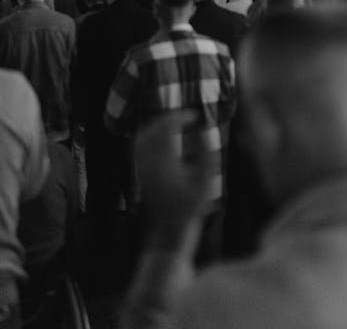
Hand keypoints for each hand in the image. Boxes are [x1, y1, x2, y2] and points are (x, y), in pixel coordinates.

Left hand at [136, 110, 212, 230]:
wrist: (170, 230)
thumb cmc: (191, 208)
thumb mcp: (206, 181)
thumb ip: (207, 152)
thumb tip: (205, 129)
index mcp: (165, 162)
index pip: (168, 128)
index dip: (181, 117)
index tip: (195, 116)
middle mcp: (149, 162)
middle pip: (153, 128)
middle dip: (169, 118)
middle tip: (186, 117)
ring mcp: (142, 167)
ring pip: (143, 135)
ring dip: (158, 125)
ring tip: (175, 123)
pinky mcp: (140, 172)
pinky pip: (138, 146)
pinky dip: (149, 135)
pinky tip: (161, 138)